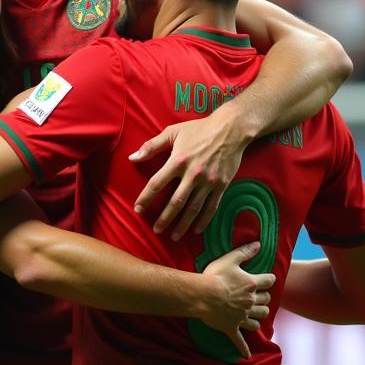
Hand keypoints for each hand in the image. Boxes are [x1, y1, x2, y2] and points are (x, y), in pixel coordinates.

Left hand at [130, 111, 250, 239]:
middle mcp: (192, 174)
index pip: (156, 183)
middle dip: (164, 218)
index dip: (146, 198)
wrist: (232, 128)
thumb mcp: (172, 132)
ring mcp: (208, 181)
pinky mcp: (221, 185)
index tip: (138, 209)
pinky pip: (211, 207)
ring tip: (173, 236)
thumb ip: (151, 146)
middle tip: (156, 229)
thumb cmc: (199, 129)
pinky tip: (195, 230)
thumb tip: (132, 158)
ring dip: (182, 224)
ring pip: (193, 208)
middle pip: (175, 202)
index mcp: (177, 160)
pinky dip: (203, 220)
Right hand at [199, 241, 274, 357]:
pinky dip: (244, 348)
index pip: (268, 281)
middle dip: (264, 298)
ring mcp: (242, 316)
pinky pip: (240, 340)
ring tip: (255, 314)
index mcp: (252, 284)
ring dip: (259, 317)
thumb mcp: (229, 259)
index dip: (268, 279)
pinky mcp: (232, 327)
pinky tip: (247, 355)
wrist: (202, 296)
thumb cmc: (214, 276)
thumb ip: (245, 252)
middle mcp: (251, 301)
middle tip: (258, 296)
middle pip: (266, 301)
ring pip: (258, 319)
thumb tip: (259, 244)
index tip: (266, 278)